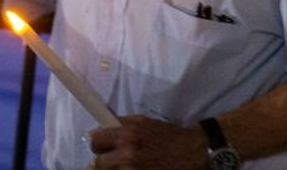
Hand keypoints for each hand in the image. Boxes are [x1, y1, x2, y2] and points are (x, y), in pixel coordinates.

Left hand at [88, 116, 207, 169]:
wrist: (190, 152)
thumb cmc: (167, 135)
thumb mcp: (144, 121)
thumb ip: (122, 124)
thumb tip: (101, 127)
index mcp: (127, 134)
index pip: (95, 141)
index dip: (98, 142)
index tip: (102, 144)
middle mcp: (127, 154)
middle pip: (98, 162)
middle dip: (105, 159)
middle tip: (114, 157)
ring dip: (114, 169)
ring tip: (126, 164)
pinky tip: (134, 168)